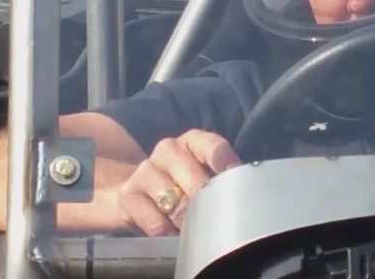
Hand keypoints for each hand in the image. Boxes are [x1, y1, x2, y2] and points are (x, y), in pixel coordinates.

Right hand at [117, 129, 241, 235]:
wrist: (137, 192)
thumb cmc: (182, 183)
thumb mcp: (203, 172)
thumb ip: (222, 178)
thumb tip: (246, 196)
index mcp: (192, 141)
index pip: (213, 148)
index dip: (227, 168)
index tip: (239, 187)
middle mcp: (168, 150)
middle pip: (195, 180)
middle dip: (208, 204)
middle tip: (217, 219)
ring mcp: (145, 171)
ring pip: (175, 203)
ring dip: (188, 221)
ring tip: (194, 228)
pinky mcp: (128, 196)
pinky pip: (156, 223)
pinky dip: (168, 233)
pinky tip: (172, 233)